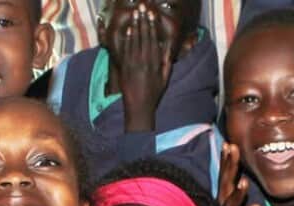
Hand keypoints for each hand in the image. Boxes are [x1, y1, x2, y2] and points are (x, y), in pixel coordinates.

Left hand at [114, 4, 172, 132]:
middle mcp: (144, 61)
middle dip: (142, 21)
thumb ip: (166, 61)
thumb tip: (168, 47)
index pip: (153, 39)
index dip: (151, 25)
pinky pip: (126, 50)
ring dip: (135, 26)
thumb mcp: (165, 78)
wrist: (139, 107)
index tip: (151, 14)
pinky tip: (129, 30)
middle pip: (143, 36)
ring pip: (134, 41)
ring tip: (135, 13)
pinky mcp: (125, 68)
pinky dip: (128, 39)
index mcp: (154, 63)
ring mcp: (133, 64)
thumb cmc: (154, 93)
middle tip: (142, 7)